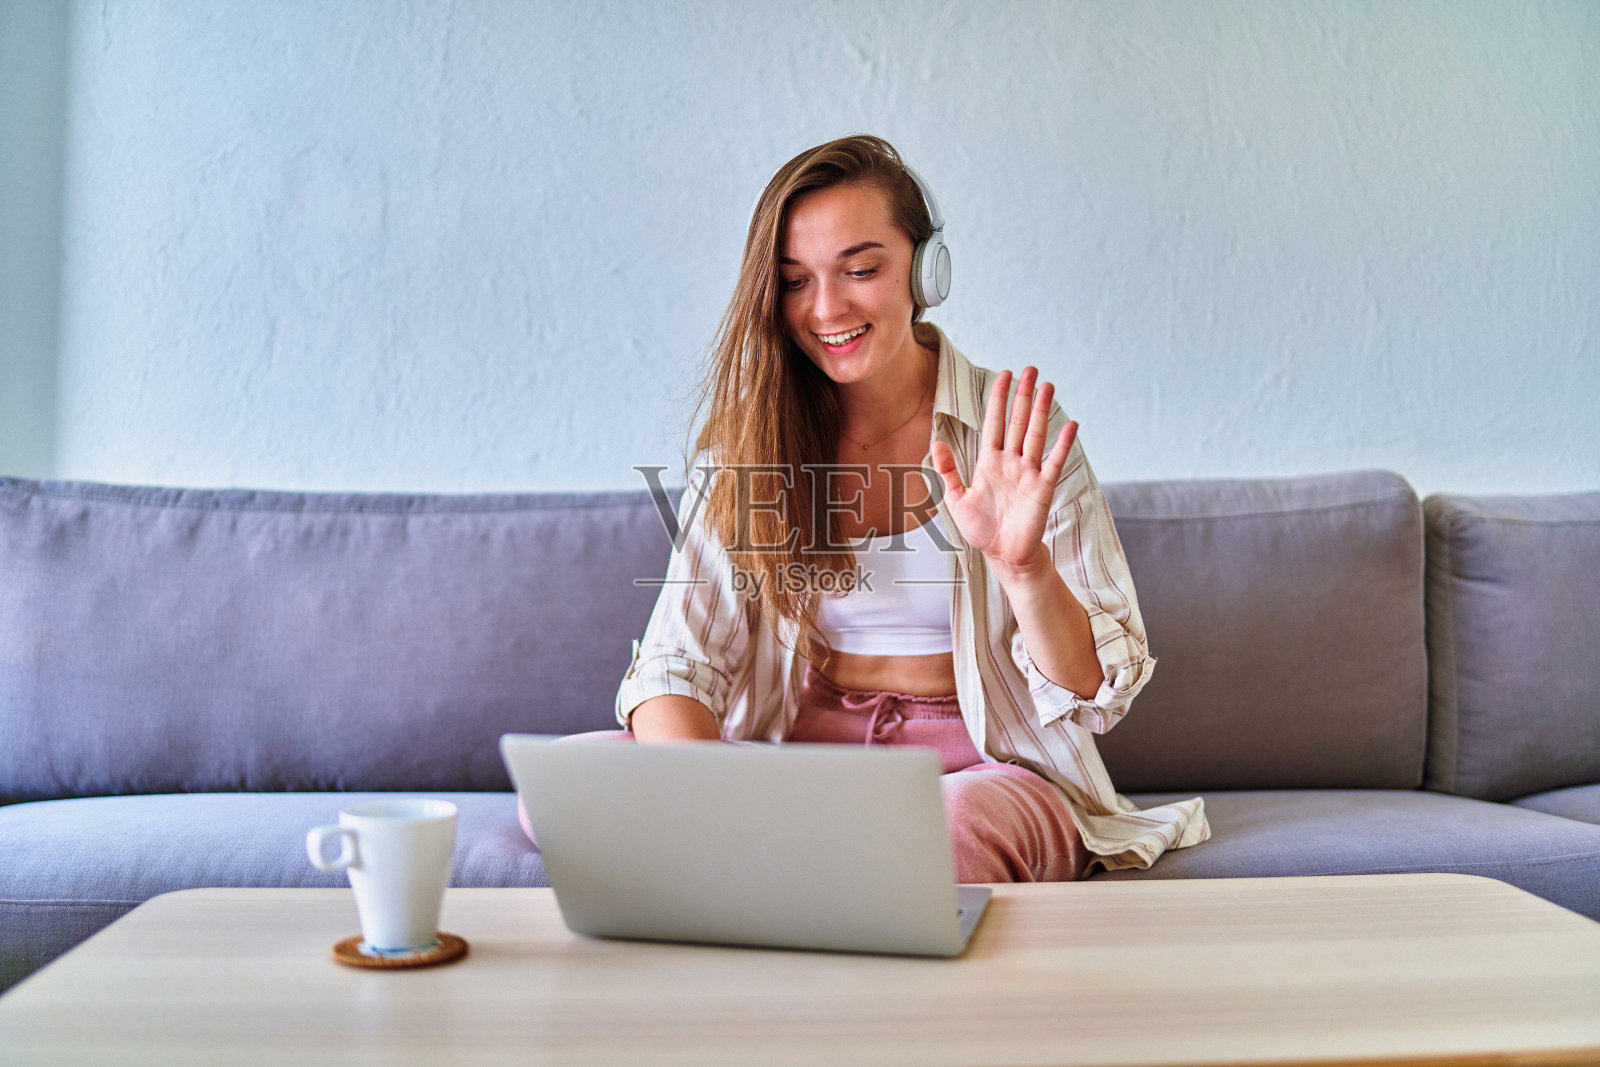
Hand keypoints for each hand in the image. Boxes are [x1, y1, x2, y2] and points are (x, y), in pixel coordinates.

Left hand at [929, 367, 1076, 578]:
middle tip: (1031, 369)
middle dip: (1023, 396)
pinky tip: (1070, 424)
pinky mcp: (1043, 488)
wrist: (1002, 555)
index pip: (994, 422)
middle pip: (1017, 422)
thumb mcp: (956, 500)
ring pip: (1035, 434)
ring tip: (1047, 386)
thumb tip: (935, 443)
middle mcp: (1011, 462)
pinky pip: (1054, 461)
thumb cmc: (981, 529)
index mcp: (989, 462)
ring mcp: (1028, 473)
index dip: (998, 399)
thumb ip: (947, 472)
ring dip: (1042, 410)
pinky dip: (1062, 444)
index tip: (1004, 375)